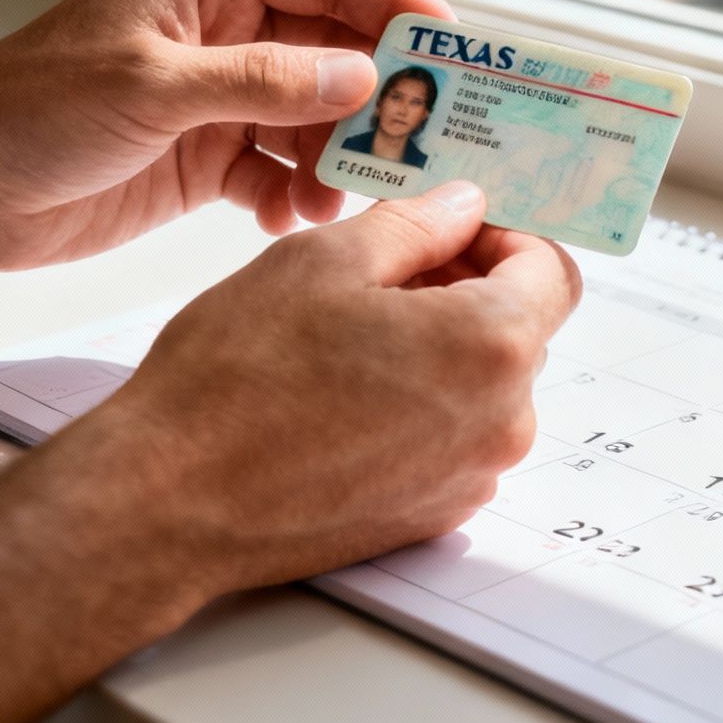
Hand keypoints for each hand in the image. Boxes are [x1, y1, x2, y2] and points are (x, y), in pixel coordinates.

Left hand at [0, 0, 452, 269]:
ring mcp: (220, 97)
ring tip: (351, 194)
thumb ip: (264, 81)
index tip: (453, 46)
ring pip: (318, 117)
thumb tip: (362, 76)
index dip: (397, 4)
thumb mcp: (156, 86)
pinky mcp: (208, 157)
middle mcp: (226, 32)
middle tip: (429, 137)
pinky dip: (298, 196)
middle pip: (338, 50)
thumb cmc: (31, 109)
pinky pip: (282, 171)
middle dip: (383, 94)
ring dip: (342, 156)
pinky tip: (294, 219)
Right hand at [32, 180, 581, 597]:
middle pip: (520, 329)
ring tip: (352, 332)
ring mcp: (470, 478)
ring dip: (441, 347)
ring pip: (484, 386)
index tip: (455, 226)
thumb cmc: (236, 379)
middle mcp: (501, 421)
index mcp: (491, 346)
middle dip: (468, 287)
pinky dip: (421, 405)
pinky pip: (453, 439)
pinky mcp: (433, 516)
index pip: (551, 270)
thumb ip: (414, 224)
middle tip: (388, 268)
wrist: (170, 502)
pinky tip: (346, 393)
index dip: (505, 235)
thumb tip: (463, 207)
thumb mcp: (323, 261)